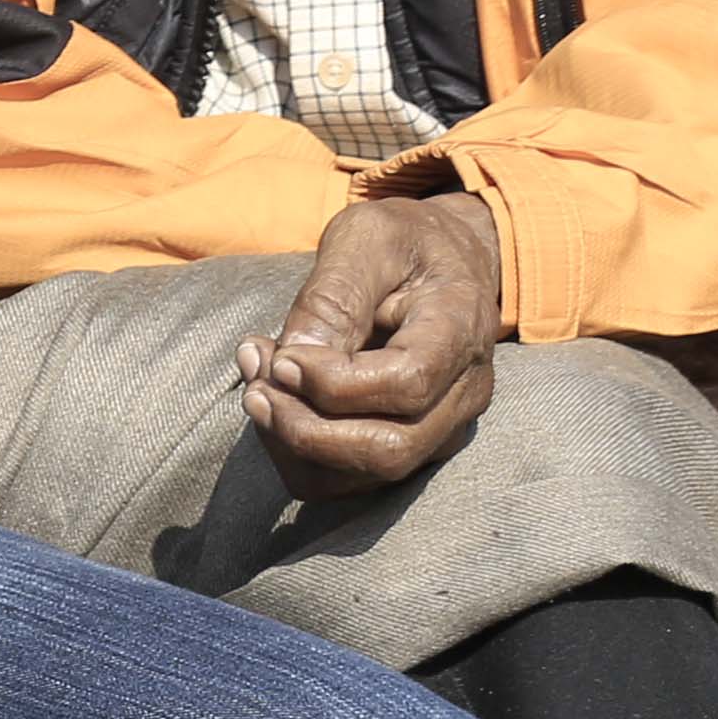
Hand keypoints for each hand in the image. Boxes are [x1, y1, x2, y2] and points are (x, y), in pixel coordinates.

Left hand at [242, 187, 508, 493]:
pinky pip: (352, 478)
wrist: (443, 260)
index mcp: (460, 332)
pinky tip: (273, 401)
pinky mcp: (411, 443)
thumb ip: (334, 296)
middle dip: (305, 428)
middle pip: (390, 449)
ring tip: (256, 385)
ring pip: (368, 475)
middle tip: (254, 381)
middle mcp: (463, 394)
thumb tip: (293, 360)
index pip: (407, 384)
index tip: (278, 354)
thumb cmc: (401, 243)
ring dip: (294, 443)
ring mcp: (442, 427)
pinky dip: (299, 453)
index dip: (334, 384)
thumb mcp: (365, 240)